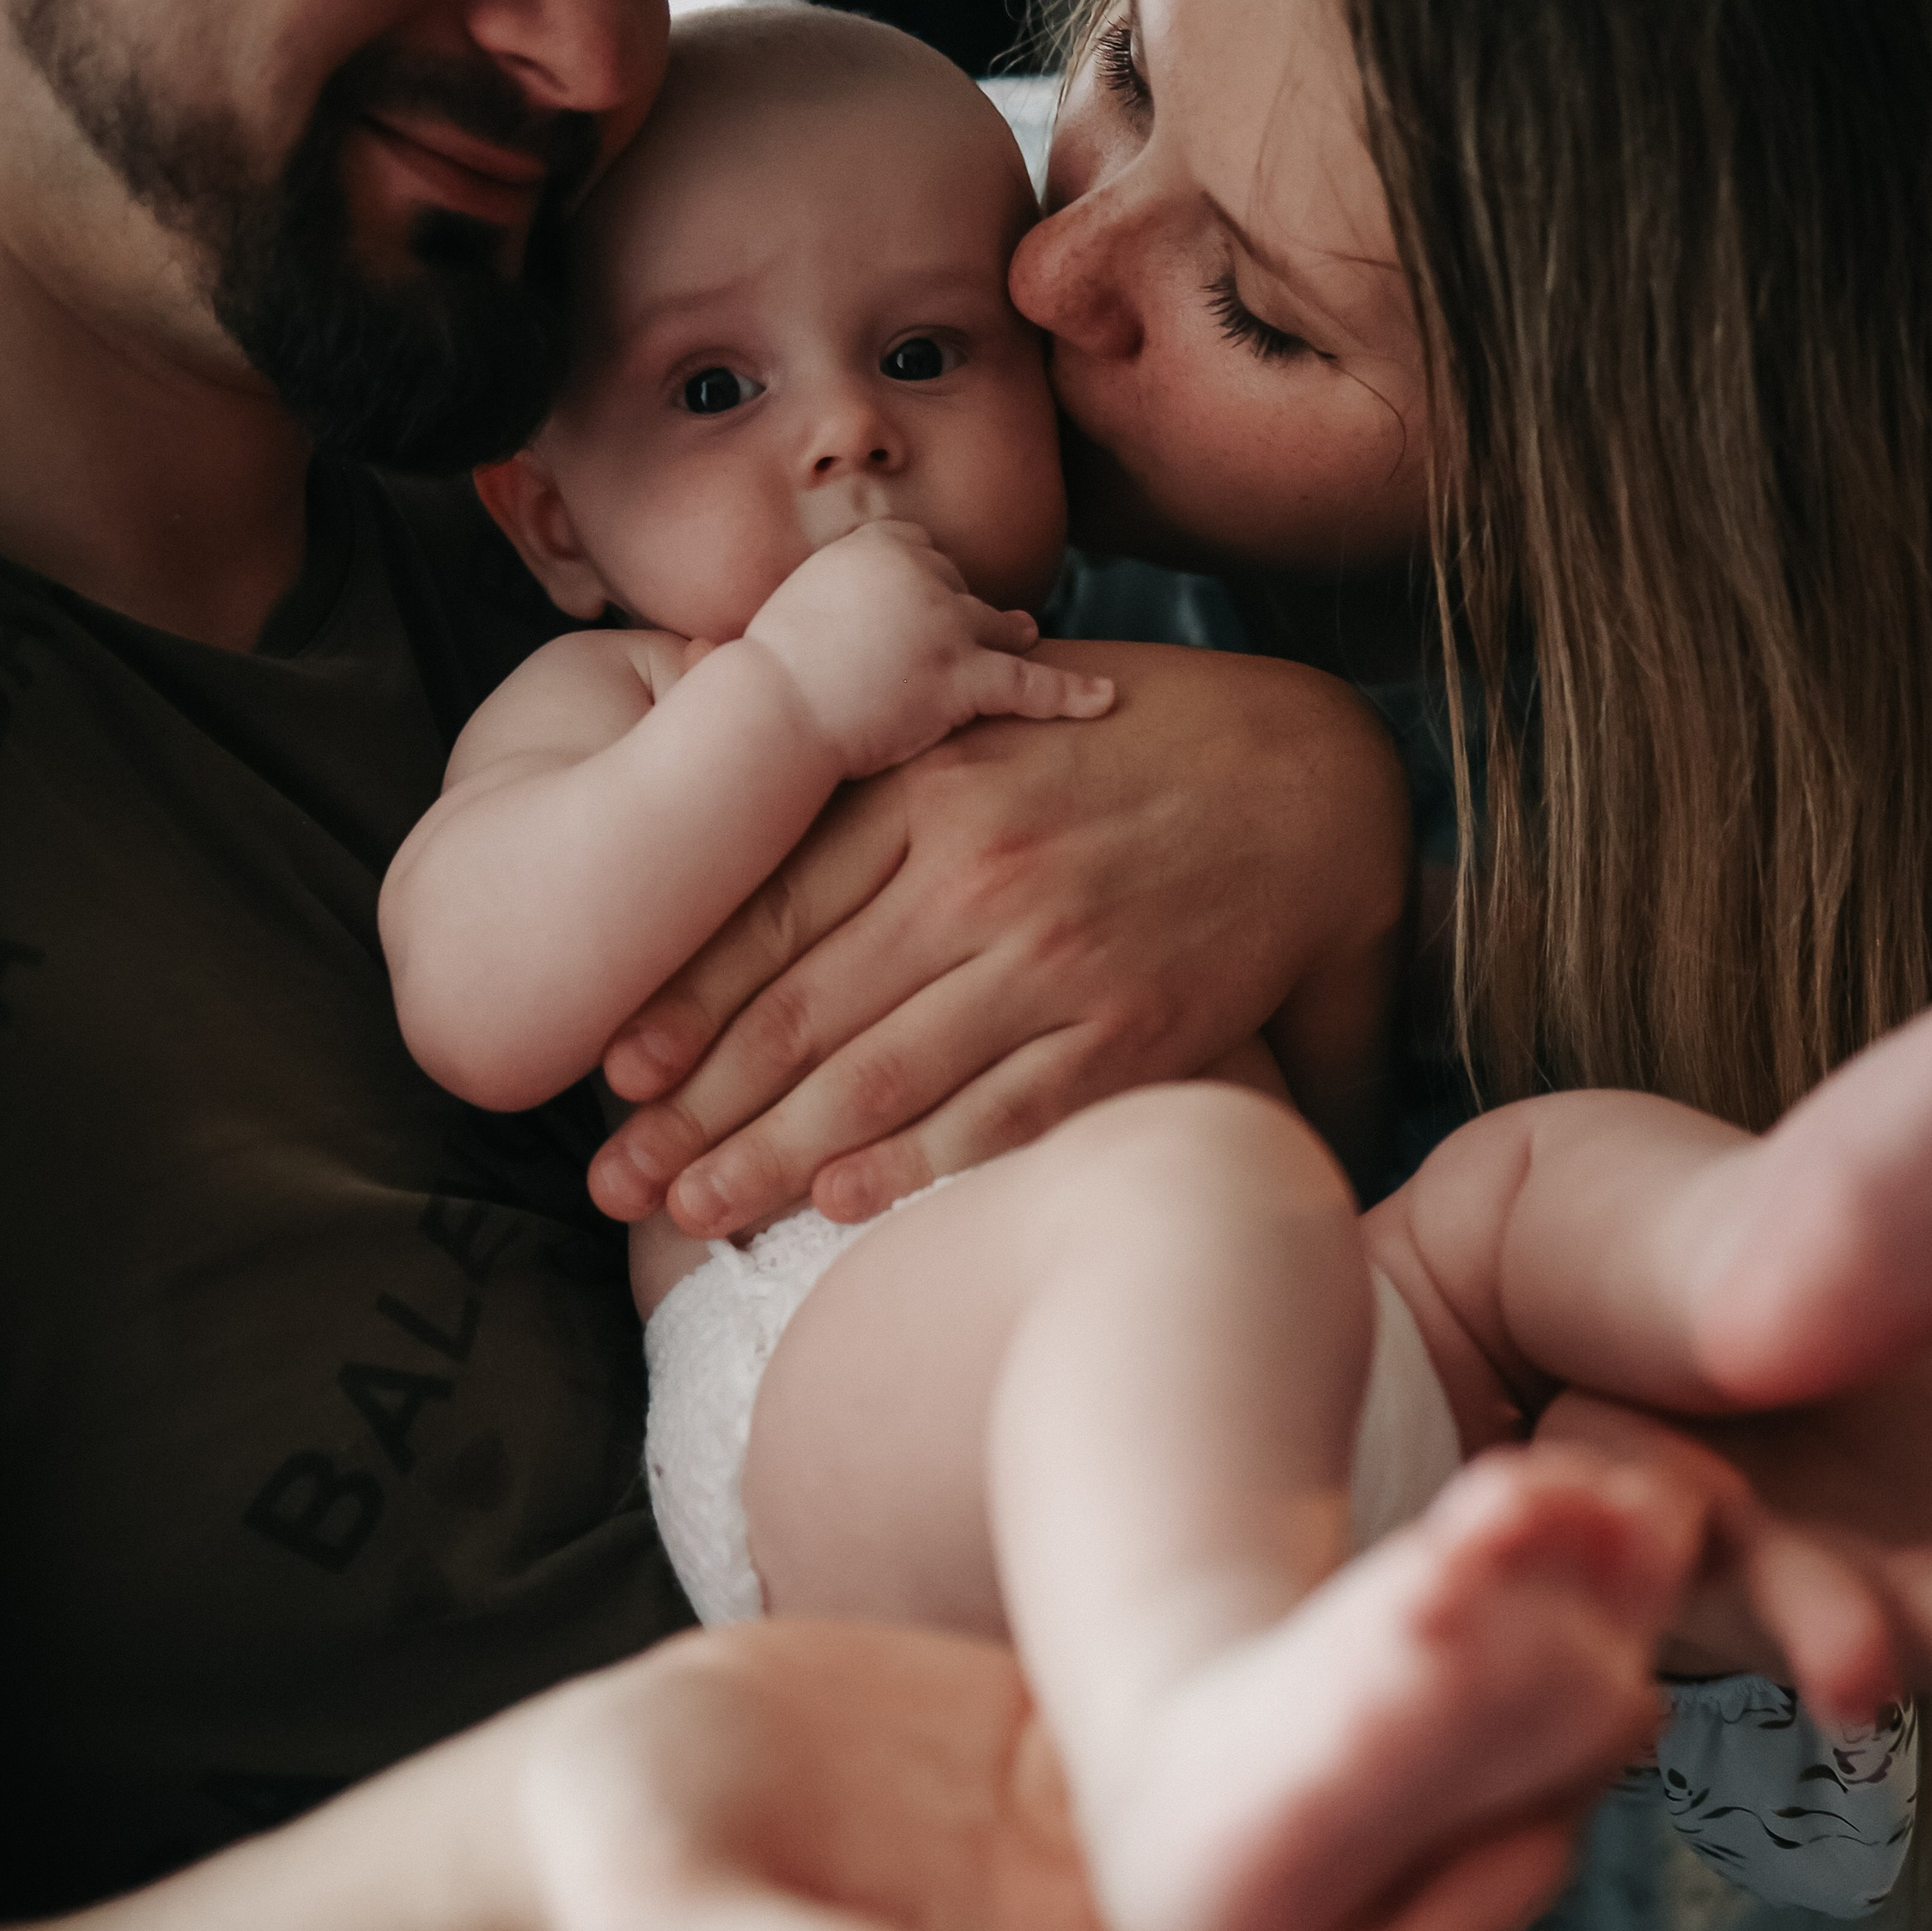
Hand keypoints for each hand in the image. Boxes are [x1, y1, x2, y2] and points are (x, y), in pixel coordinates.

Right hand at [513, 1618, 1583, 1930]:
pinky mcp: (1075, 1769)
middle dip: (1471, 1843)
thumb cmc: (630, 1871)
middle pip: (1331, 1922)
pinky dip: (1327, 1683)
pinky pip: (1233, 1739)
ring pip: (1301, 1824)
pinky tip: (1414, 1586)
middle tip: (1618, 1718)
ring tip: (1565, 1632)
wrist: (593, 1798)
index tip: (1535, 1857)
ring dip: (1426, 1753)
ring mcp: (1097, 1864)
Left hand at [587, 642, 1410, 1235]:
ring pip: (876, 1077)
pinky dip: (908, 1166)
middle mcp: (975, 872)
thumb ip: (890, 776)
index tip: (613, 1071)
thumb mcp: (996, 717)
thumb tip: (765, 837)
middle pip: (798, 1014)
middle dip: (693, 1110)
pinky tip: (838, 1208)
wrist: (1318, 778)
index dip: (679, 1002)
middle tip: (615, 1181)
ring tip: (693, 1214)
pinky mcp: (1128, 1029)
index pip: (767, 910)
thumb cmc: (1139, 745)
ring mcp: (1051, 957)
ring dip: (770, 1159)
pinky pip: (994, 1115)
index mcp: (928, 787)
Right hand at [747, 520, 1111, 778]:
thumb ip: (782, 619)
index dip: (923, 580)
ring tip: (1031, 636)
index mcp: (872, 545)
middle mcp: (917, 571)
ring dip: (1011, 635)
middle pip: (960, 586)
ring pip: (997, 628)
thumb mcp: (768, 625)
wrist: (768, 718)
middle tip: (973, 627)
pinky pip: (1030, 686)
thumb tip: (701, 651)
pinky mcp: (963, 676)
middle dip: (963, 608)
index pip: (921, 550)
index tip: (920, 599)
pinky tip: (1106, 699)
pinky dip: (1071, 693)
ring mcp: (944, 621)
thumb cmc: (755, 685)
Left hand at [1533, 1370, 1931, 1776]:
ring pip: (1785, 1595)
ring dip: (1828, 1636)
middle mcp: (1852, 1584)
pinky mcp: (1621, 1485)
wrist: (1682, 1393)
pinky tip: (1671, 1512)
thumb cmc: (1857, 1452)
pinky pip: (1618, 1505)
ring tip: (1859, 1684)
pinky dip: (1638, 1517)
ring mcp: (1732, 1545)